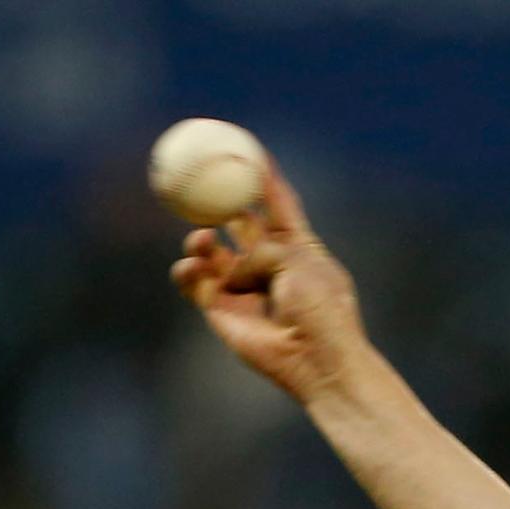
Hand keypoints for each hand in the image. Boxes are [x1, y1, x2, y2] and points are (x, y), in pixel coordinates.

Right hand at [169, 156, 368, 406]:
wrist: (317, 359)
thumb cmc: (321, 310)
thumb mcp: (298, 262)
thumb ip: (264, 247)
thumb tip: (232, 263)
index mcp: (298, 247)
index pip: (278, 204)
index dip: (263, 178)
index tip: (247, 148)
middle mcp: (269, 264)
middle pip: (238, 222)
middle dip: (220, 201)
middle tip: (203, 184)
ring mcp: (244, 287)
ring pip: (211, 251)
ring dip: (201, 239)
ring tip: (203, 240)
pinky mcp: (222, 310)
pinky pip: (195, 282)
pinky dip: (188, 270)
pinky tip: (193, 267)